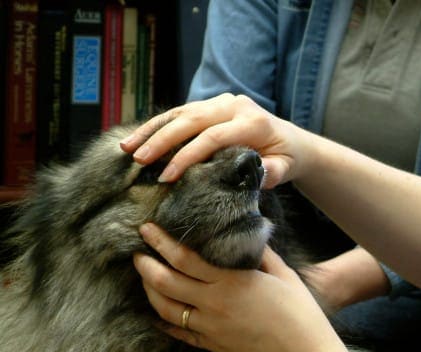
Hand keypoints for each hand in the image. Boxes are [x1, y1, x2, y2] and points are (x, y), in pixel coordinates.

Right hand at [120, 94, 311, 187]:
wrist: (290, 141)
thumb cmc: (286, 158)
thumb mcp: (284, 168)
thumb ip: (271, 172)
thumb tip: (255, 176)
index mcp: (253, 122)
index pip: (214, 137)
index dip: (188, 156)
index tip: (167, 177)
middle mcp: (235, 106)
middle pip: (191, 120)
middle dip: (162, 140)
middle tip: (137, 160)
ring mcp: (221, 102)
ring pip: (181, 113)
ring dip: (152, 130)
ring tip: (126, 148)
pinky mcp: (211, 106)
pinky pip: (181, 113)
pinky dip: (158, 125)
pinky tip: (138, 138)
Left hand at [133, 223, 377, 351]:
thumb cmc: (301, 315)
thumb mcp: (283, 276)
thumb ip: (261, 254)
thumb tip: (246, 234)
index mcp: (231, 283)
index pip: (184, 259)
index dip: (161, 242)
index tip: (147, 228)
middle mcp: (214, 306)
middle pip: (165, 283)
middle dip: (145, 265)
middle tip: (137, 251)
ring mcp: (210, 329)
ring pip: (165, 309)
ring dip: (149, 291)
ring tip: (145, 277)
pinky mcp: (212, 346)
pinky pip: (179, 333)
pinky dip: (163, 321)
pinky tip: (156, 313)